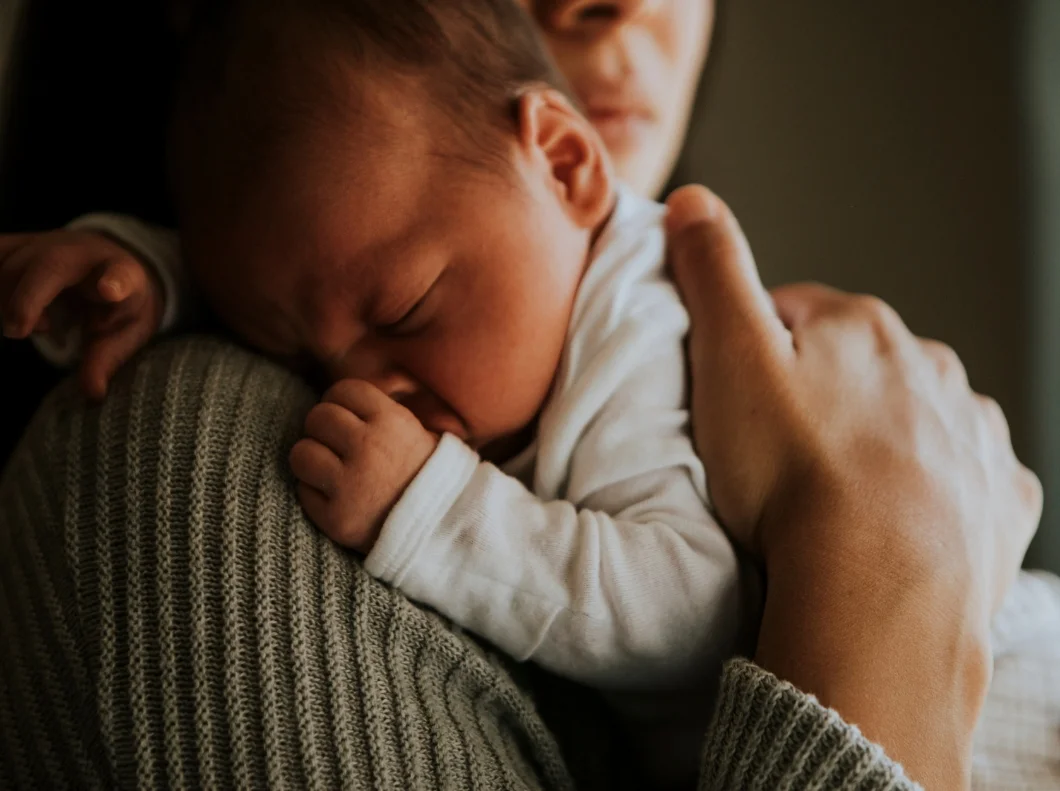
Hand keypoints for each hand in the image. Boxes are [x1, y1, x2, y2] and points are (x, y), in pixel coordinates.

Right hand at [0, 229, 163, 398]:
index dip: (116, 282)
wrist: (110, 262)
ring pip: (11, 262)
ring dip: (5, 297)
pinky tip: (2, 310)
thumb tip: (93, 394)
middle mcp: (83, 253)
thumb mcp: (125, 332)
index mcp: (123, 273)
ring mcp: (48, 243)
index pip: (123, 275)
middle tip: (17, 332)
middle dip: (28, 297)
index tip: (110, 291)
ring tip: (26, 326)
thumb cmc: (120, 303)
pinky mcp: (20, 244)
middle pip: (49, 265)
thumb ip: (106, 360)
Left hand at [289, 379, 438, 552]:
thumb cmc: (431, 478)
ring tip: (329, 469)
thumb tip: (347, 399)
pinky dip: (314, 493)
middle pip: (318, 417)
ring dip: (311, 459)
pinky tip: (335, 497)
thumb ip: (384, 414)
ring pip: (301, 453)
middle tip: (335, 444)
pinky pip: (303, 491)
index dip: (340, 402)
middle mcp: (368, 448)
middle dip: (323, 429)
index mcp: (392, 422)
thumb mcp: (421, 433)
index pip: (343, 391)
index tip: (345, 416)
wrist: (446, 531)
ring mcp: (350, 485)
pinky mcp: (336, 518)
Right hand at [666, 185, 1039, 788]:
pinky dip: (932, 490)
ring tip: (831, 493)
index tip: (733, 397)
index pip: (797, 313)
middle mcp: (930, 367)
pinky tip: (894, 520)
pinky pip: (963, 478)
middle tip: (776, 452)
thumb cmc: (792, 471)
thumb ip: (712, 271)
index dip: (756, 350)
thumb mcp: (728, 355)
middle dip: (822, 393)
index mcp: (862, 328)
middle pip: (859, 365)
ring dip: (878, 439)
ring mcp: (972, 433)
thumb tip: (693, 198)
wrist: (877, 585)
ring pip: (914, 417)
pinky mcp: (996, 498)